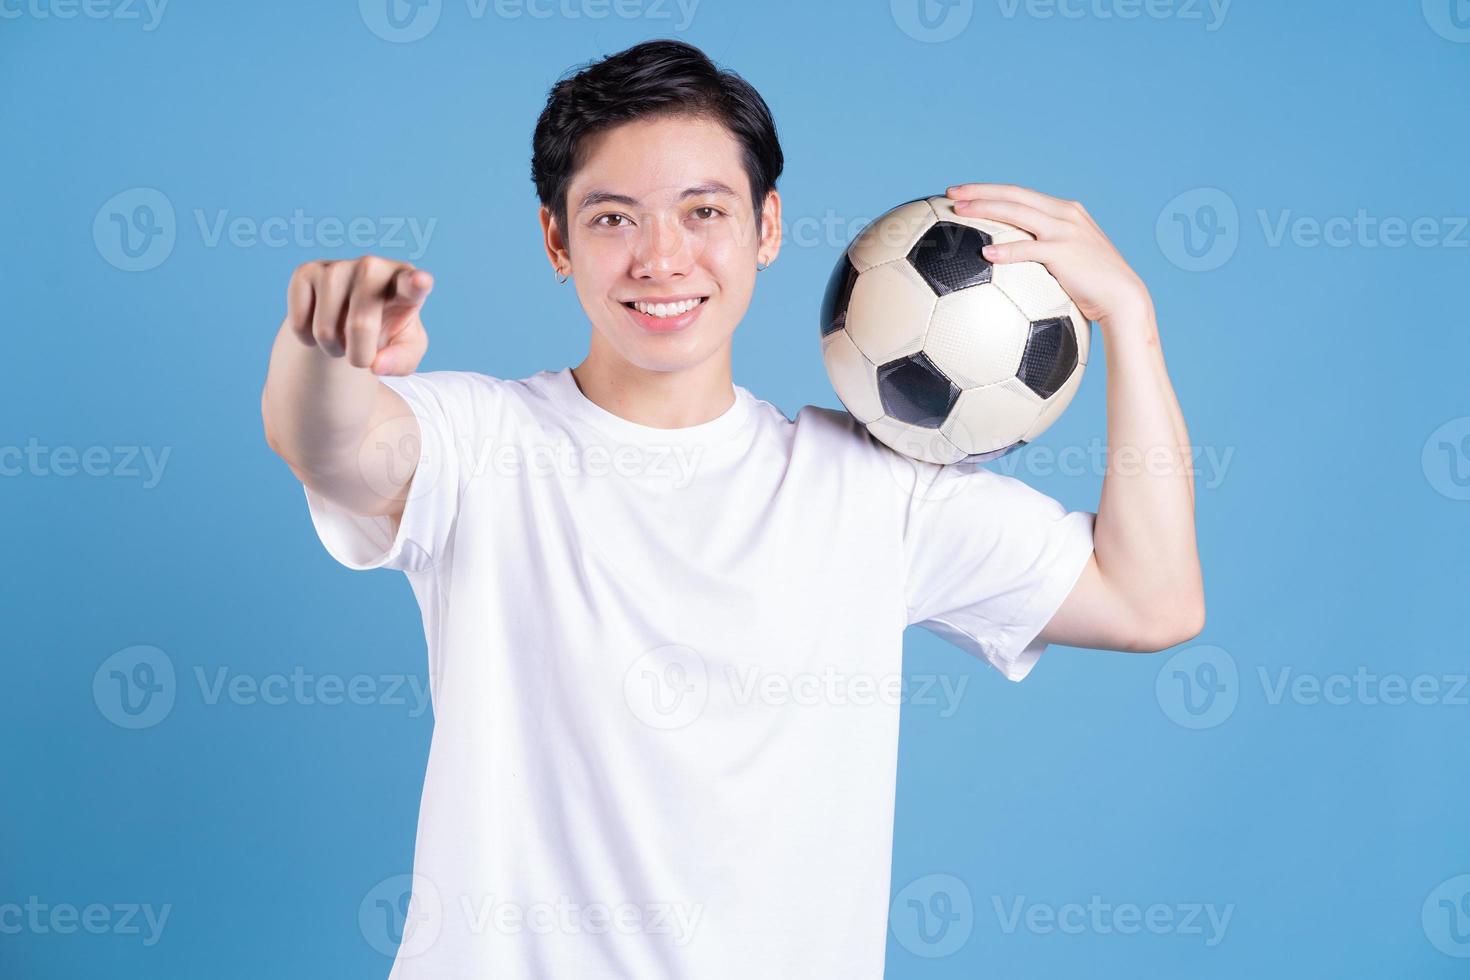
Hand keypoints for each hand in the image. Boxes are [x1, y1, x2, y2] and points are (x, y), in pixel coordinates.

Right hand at [283, 256, 432, 375]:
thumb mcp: (405, 352)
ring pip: (325, 329)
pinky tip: (319, 325)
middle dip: (359, 355)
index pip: (412, 284)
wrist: (349, 319)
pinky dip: (307, 339)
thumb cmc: (387, 333)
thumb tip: (377, 364)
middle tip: (362, 357)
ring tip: (343, 339)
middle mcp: (373, 267)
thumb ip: (401, 361)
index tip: (421, 281)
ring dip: (332, 348)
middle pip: (360, 324)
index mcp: (406, 284)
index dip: (416, 283)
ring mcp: (338, 266)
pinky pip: (300, 322)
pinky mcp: (306, 271)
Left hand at [945, 183, 1151, 326]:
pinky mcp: (1065, 252)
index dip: (990, 190)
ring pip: (1017, 212)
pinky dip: (1006, 251)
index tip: (963, 192)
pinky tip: (985, 255)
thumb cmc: (1092, 286)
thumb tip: (1010, 259)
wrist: (1122, 298)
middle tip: (951, 193)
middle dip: (980, 191)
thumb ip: (1044, 251)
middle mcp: (1064, 214)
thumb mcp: (1069, 259)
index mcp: (1064, 211)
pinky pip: (1029, 249)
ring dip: (985, 209)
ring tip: (959, 213)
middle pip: (1014, 195)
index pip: (1019, 193)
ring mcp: (1065, 231)